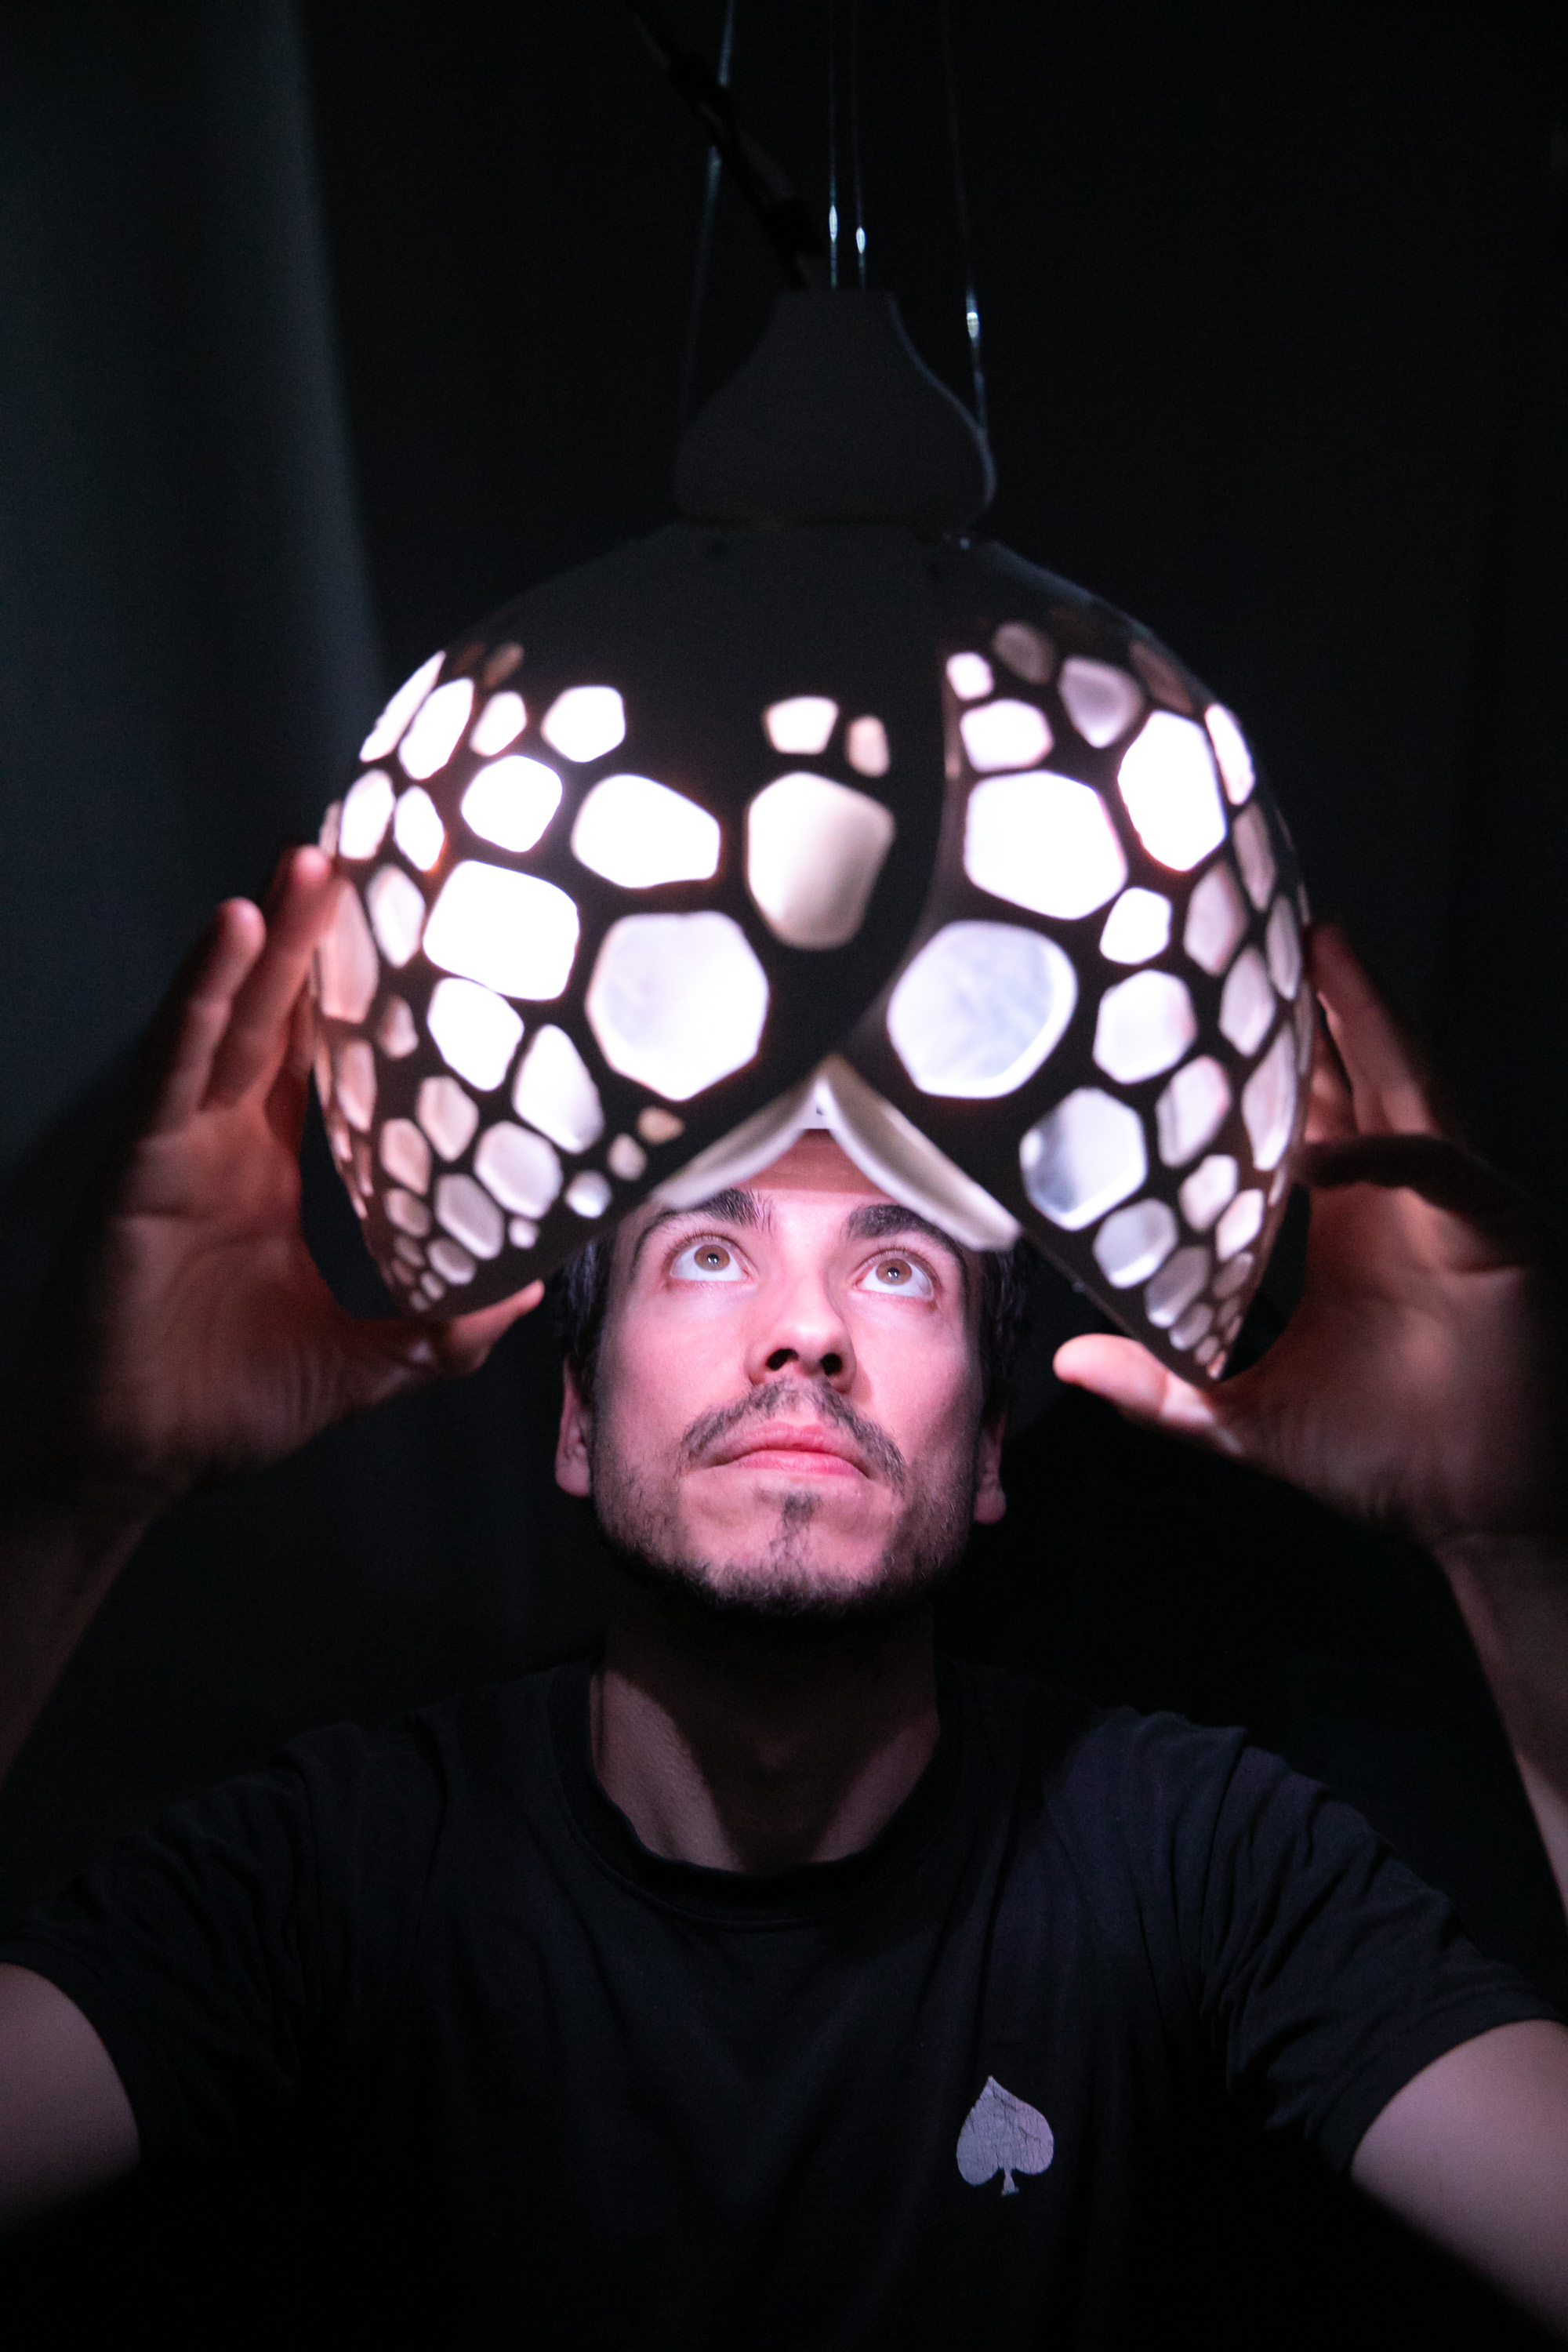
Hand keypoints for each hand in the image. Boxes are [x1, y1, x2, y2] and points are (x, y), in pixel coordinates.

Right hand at [6, 848, 541, 1522]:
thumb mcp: (364, 1364)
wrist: (129, 1465)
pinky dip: (203, 998)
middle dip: (326, 939)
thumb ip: (442, 1329)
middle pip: (289, 1018)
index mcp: (284, 1174)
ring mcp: (183, 1146)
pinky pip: (174, 1067)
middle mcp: (234, 1142)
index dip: (378, 1003)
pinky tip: (234, 933)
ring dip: (273, 939)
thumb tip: (529, 1289)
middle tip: (376, 851)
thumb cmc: (224, 1407)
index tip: (430, 938)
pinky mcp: (142, 1166)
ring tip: (316, 860)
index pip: (339, 1066)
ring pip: (235, 1020)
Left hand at [1054, 924, 1565, 1554]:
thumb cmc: (1389, 1456)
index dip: (1244, 1065)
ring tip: (1324, 943)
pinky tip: (1326, 1153)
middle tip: (1252, 923)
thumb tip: (1068, 1362)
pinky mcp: (1492, 1231)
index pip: (1287, 1115)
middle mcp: (1389, 1194)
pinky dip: (1381, 1155)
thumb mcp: (1248, 1416)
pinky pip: (1436, 1170)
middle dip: (1306, 1001)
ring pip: (1403, 1085)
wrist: (1488, 1510)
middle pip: (1343, 1073)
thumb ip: (1162, 1389)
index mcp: (1338, 1220)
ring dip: (1365, 1016)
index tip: (1183, 1011)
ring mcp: (1445, 1203)